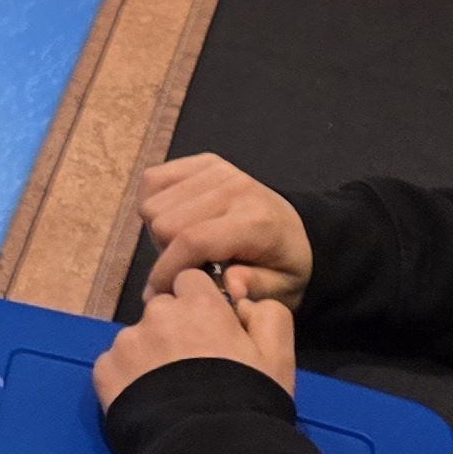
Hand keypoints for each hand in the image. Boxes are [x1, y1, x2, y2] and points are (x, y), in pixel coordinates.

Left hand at [92, 271, 297, 406]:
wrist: (206, 449)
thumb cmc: (247, 399)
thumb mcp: (278, 356)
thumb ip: (268, 314)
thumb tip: (243, 303)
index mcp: (200, 304)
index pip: (190, 281)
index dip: (199, 304)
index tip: (209, 331)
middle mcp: (158, 313)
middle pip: (162, 309)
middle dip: (174, 329)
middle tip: (191, 366)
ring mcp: (127, 341)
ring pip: (137, 337)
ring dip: (149, 354)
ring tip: (169, 391)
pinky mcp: (105, 370)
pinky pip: (115, 364)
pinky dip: (126, 378)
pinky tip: (147, 401)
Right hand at [133, 154, 312, 302]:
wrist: (299, 230)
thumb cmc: (285, 267)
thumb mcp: (282, 290)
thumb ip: (255, 288)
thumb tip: (232, 288)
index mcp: (255, 223)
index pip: (193, 240)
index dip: (167, 270)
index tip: (160, 292)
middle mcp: (235, 188)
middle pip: (164, 222)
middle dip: (166, 252)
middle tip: (185, 265)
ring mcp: (218, 170)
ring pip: (153, 201)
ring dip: (159, 229)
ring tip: (182, 243)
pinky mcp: (204, 161)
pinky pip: (154, 179)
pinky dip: (155, 203)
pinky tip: (175, 220)